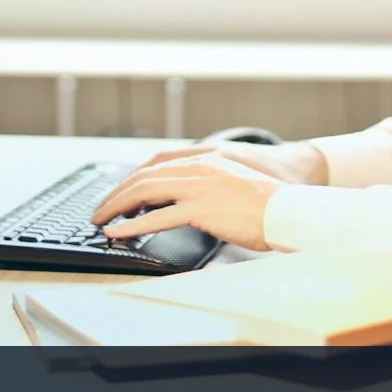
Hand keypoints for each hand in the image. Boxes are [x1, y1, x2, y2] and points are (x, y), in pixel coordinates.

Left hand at [89, 142, 327, 250]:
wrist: (291, 208)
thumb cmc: (270, 201)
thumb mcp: (235, 182)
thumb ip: (210, 184)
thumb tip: (189, 200)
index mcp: (207, 158)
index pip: (158, 161)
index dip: (134, 175)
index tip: (120, 190)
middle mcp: (199, 167)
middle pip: (145, 175)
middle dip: (118, 192)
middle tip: (101, 209)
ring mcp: (199, 186)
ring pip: (145, 191)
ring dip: (117, 206)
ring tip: (101, 220)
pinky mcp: (202, 208)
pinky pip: (158, 217)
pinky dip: (133, 225)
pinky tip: (119, 232)